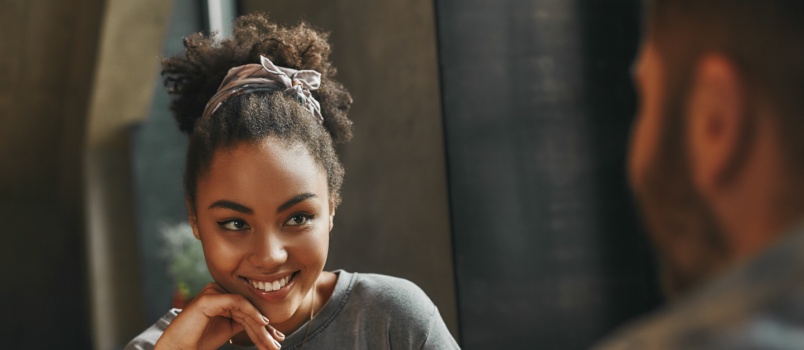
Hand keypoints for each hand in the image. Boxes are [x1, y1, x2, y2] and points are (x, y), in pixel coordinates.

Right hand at [154, 283, 284, 349]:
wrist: (179, 349)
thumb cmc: (200, 340)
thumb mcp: (227, 329)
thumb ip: (242, 320)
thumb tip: (265, 321)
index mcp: (221, 296)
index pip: (247, 308)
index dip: (263, 324)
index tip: (277, 338)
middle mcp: (217, 290)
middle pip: (247, 308)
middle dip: (264, 328)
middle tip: (277, 342)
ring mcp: (212, 292)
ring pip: (245, 306)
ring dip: (261, 325)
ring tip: (271, 340)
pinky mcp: (209, 298)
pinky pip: (237, 302)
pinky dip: (252, 312)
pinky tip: (263, 323)